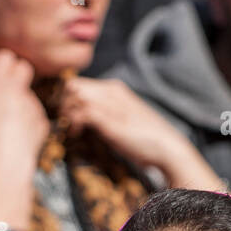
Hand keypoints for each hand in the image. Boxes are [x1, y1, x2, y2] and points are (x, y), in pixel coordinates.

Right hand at [0, 49, 47, 171]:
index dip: (3, 63)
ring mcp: (32, 105)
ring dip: (22, 103)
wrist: (6, 162)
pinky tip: (18, 137)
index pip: (5, 56)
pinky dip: (30, 123)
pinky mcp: (41, 122)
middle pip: (24, 67)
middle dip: (18, 74)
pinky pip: (37, 117)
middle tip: (8, 89)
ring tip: (8, 123)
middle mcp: (16, 89)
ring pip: (31, 94)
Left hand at [60, 76, 187, 171]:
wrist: (167, 147)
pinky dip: (73, 123)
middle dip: (63, 103)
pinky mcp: (108, 119)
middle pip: (73, 86)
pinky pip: (80, 112)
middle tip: (65, 122)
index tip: (66, 115)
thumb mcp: (122, 120)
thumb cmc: (147, 139)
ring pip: (74, 95)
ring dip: (66, 113)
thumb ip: (105, 114)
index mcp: (115, 89)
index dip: (67, 98)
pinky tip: (77, 134)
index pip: (79, 83)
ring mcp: (110, 103)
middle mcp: (111, 91)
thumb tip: (86, 119)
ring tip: (71, 129)